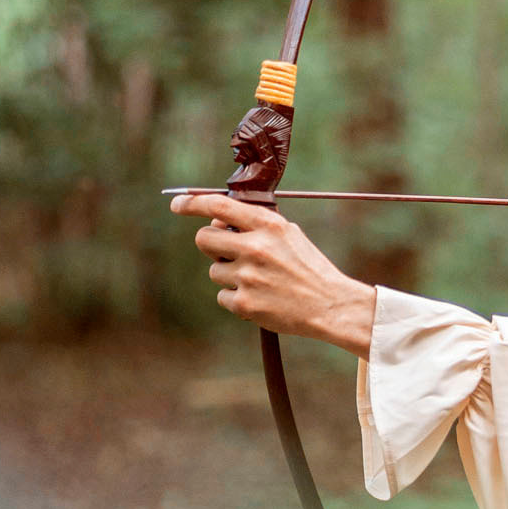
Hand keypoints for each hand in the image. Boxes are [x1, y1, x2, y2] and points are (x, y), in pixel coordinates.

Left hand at [169, 192, 375, 355]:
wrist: (330, 305)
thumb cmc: (308, 267)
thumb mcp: (288, 234)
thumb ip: (255, 224)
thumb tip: (217, 220)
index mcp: (268, 226)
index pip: (218, 206)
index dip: (192, 203)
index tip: (177, 204)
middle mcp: (255, 248)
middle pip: (203, 239)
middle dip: (211, 245)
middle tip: (226, 252)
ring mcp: (248, 277)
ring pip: (214, 271)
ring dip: (229, 275)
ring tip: (258, 280)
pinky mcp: (245, 304)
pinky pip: (222, 296)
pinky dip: (236, 298)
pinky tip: (260, 297)